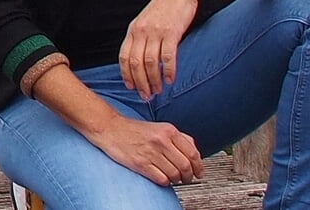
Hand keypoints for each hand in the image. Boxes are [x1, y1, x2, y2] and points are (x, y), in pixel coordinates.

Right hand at [85, 113, 204, 185]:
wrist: (110, 128)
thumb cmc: (134, 130)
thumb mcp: (159, 127)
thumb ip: (179, 137)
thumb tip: (195, 151)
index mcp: (168, 131)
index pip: (193, 153)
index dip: (199, 167)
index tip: (199, 173)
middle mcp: (161, 141)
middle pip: (185, 166)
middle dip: (189, 176)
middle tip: (187, 178)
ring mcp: (150, 152)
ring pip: (174, 174)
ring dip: (177, 180)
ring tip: (173, 178)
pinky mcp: (140, 163)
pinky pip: (161, 179)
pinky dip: (165, 182)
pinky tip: (162, 177)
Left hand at [119, 0, 203, 99]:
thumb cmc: (164, 8)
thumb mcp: (145, 22)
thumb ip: (141, 38)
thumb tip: (139, 60)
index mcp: (133, 30)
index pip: (124, 57)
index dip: (126, 74)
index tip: (131, 87)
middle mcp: (141, 32)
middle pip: (136, 63)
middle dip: (140, 83)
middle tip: (146, 96)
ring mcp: (155, 32)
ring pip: (150, 63)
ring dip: (153, 80)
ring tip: (158, 91)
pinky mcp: (171, 33)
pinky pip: (167, 57)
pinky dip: (168, 71)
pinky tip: (170, 80)